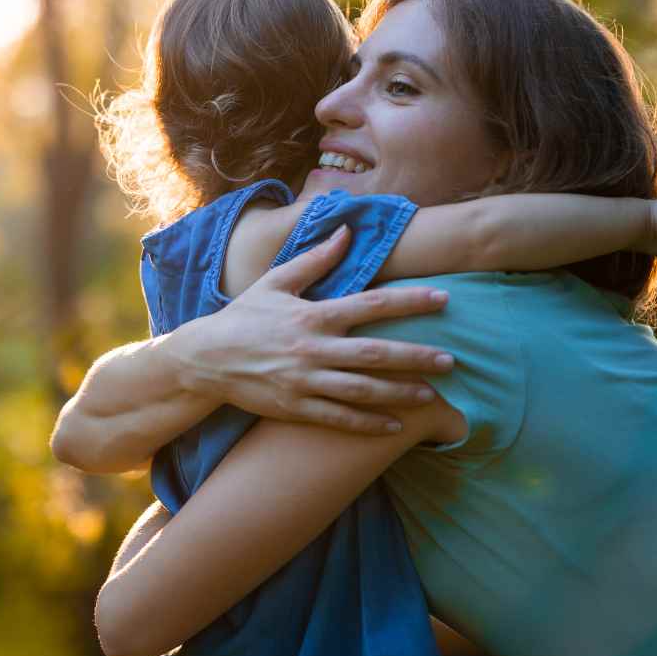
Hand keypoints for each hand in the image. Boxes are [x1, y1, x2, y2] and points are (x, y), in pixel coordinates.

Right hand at [171, 226, 454, 435]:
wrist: (205, 360)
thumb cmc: (245, 317)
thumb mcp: (276, 282)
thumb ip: (316, 260)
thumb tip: (347, 230)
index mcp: (313, 315)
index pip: (371, 304)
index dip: (409, 301)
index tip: (443, 299)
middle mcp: (313, 349)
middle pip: (374, 353)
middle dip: (415, 356)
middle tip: (451, 360)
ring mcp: (305, 381)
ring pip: (361, 390)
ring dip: (399, 393)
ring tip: (432, 395)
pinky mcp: (296, 408)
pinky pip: (338, 418)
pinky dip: (367, 422)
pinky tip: (395, 424)